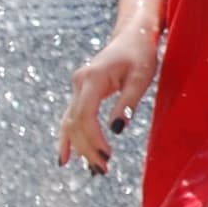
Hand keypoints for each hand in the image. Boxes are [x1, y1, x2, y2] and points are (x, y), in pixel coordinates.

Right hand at [60, 28, 156, 172]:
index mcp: (92, 79)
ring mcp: (77, 87)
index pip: (85, 115)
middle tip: (102, 171)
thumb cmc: (141, 55)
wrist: (133, 35)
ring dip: (80, 148)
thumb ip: (128, 103)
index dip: (93, 139)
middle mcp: (79, 83)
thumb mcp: (141, 78)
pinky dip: (67, 138)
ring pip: (71, 122)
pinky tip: (66, 159)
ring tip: (95, 170)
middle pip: (75, 123)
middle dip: (87, 149)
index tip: (107, 156)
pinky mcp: (80, 91)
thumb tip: (116, 130)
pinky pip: (70, 118)